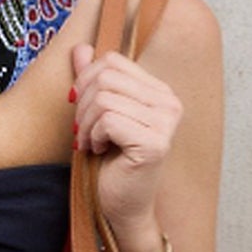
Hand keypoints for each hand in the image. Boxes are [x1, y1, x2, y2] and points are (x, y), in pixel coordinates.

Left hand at [70, 42, 183, 232]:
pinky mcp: (155, 143)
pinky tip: (100, 150)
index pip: (112, 61)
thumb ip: (91, 80)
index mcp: (159, 91)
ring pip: (104, 99)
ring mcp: (166, 123)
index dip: (86, 81)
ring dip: (86, 124)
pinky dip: (94, 136)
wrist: (120, 203)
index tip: (81, 107)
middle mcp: (170, 103)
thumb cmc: (110, 160)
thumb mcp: (96, 114)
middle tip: (82, 130)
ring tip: (90, 142)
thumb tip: (81, 48)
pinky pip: (109, 120)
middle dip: (83, 105)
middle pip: (105, 77)